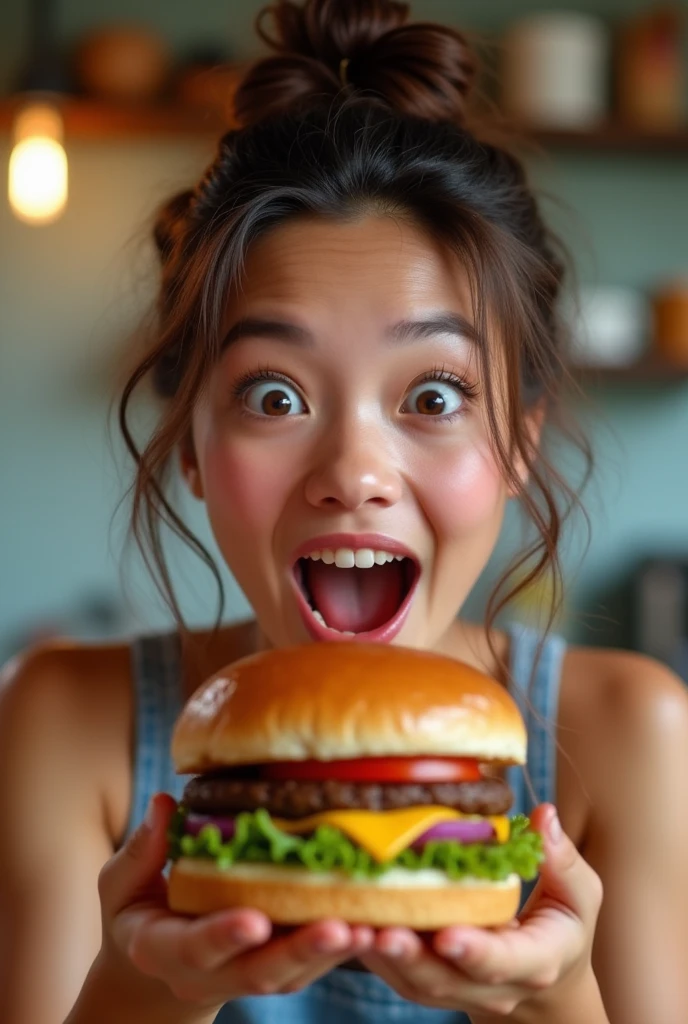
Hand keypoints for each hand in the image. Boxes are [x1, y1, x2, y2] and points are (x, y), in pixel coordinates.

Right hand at [97, 793, 373, 1014]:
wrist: (151, 971)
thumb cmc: (136, 911)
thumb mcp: (120, 884)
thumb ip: (142, 850)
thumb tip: (165, 802)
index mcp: (164, 950)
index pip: (196, 948)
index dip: (225, 936)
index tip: (254, 918)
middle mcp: (208, 975)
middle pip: (258, 972)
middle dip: (300, 950)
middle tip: (339, 926)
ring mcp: (244, 978)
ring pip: (293, 974)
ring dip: (332, 952)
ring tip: (369, 926)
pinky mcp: (276, 971)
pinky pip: (310, 965)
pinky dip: (340, 947)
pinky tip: (374, 923)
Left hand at [359, 804, 603, 1018]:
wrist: (547, 982)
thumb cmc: (562, 926)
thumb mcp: (579, 896)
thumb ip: (562, 859)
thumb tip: (543, 816)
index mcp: (536, 962)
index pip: (504, 962)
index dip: (474, 951)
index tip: (448, 934)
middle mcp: (494, 986)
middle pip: (446, 979)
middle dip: (412, 956)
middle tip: (383, 929)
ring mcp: (458, 990)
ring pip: (413, 981)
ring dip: (380, 955)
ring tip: (351, 924)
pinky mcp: (428, 982)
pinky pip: (394, 973)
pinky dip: (370, 951)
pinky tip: (345, 920)